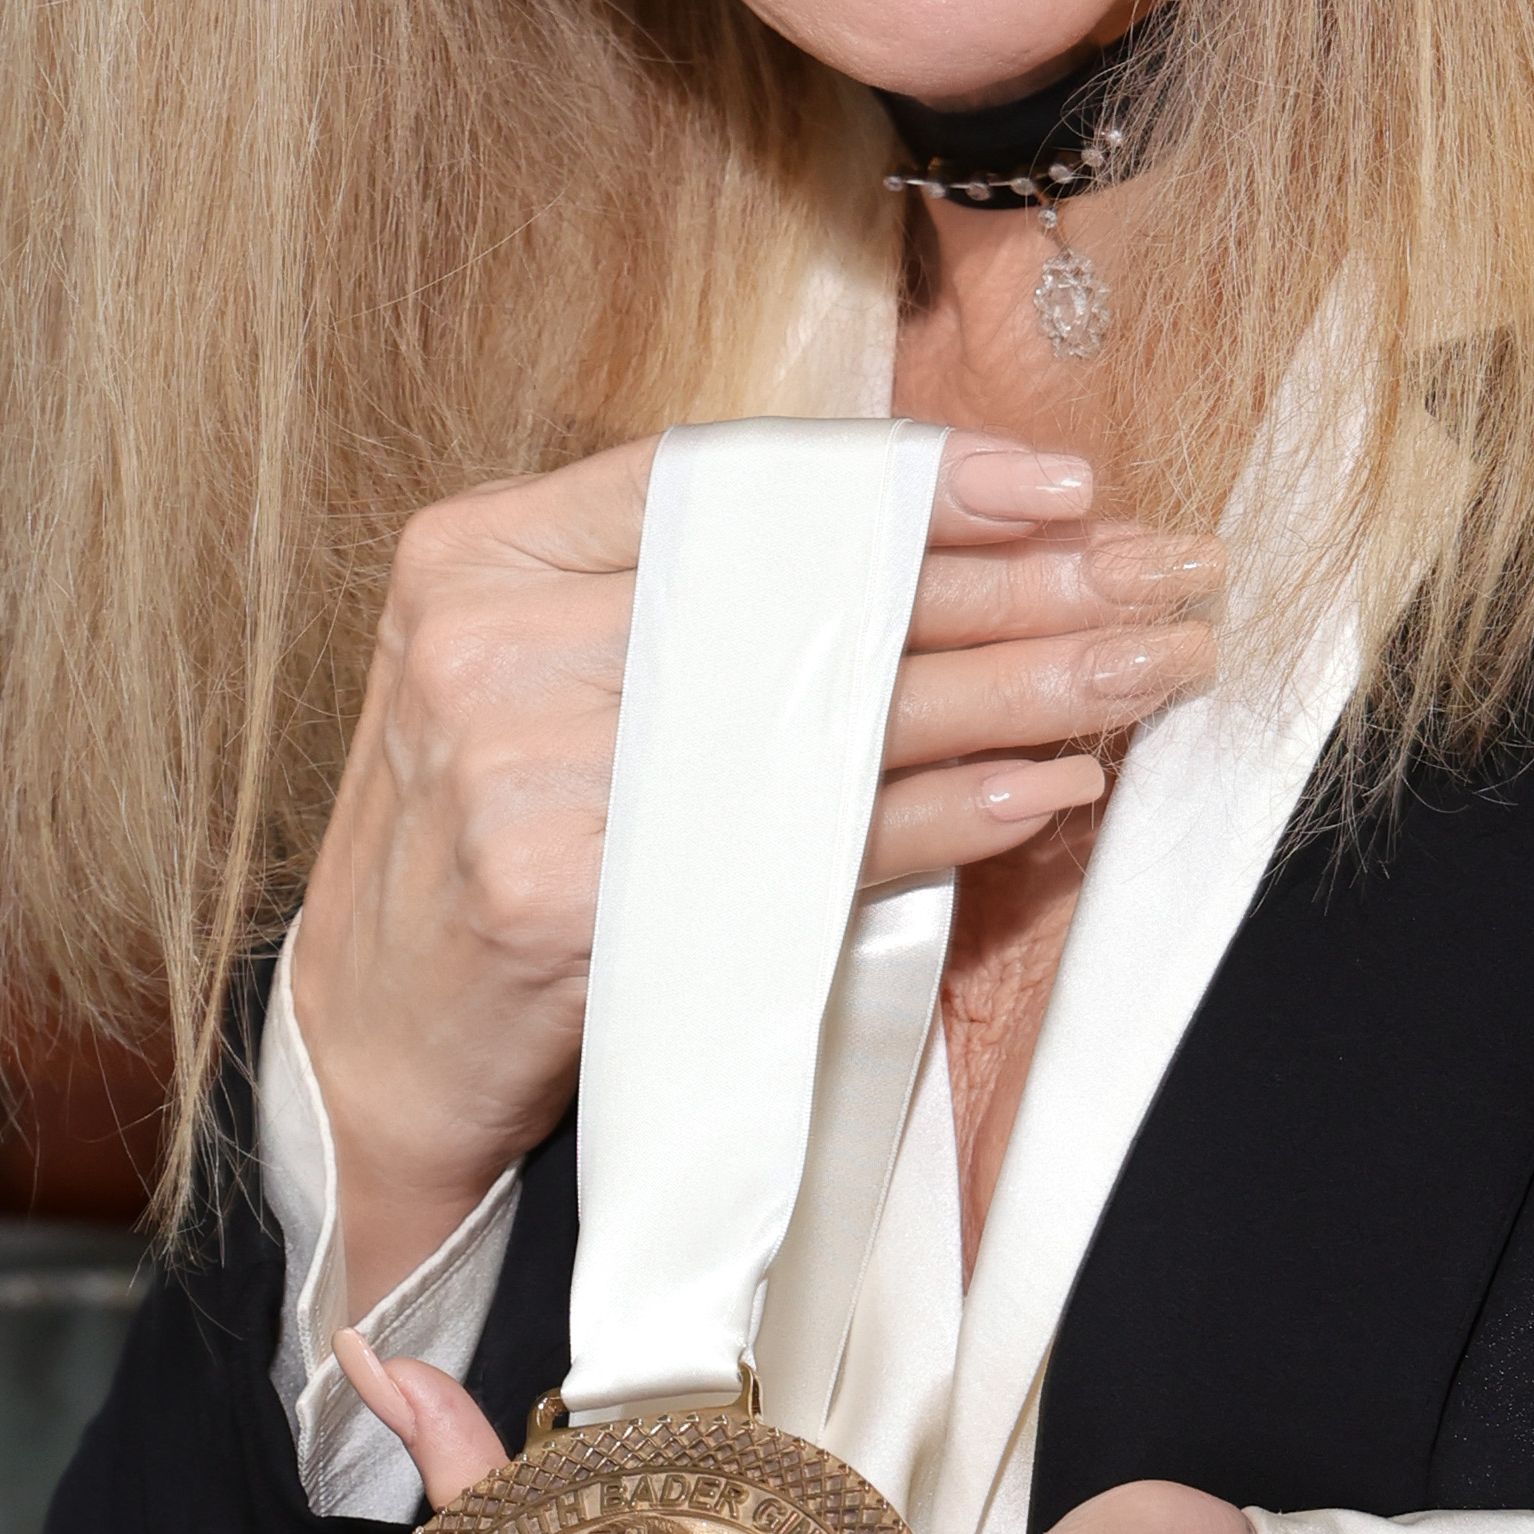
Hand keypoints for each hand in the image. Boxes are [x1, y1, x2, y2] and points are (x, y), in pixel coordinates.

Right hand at [290, 432, 1222, 1302]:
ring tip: (1147, 670)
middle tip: (1162, 576)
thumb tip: (956, 558)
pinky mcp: (566, 897)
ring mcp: (516, 769)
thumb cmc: (495, 854)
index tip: (1061, 489)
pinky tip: (1049, 787)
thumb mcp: (547, 684)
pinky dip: (942, 816)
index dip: (911, 479)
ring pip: (828, 712)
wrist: (371, 1054)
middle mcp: (487, 642)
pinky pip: (805, 843)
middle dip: (1015, 583)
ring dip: (1021, 689)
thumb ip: (696, 610)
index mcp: (480, 554)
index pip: (733, 483)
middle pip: (808, 593)